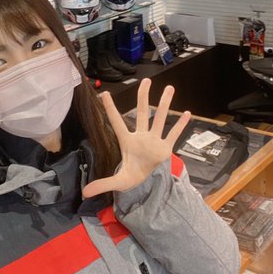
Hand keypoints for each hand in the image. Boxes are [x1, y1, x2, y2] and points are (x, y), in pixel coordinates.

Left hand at [82, 78, 190, 197]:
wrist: (145, 182)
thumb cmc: (130, 175)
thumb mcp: (116, 182)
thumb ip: (102, 184)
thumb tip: (85, 193)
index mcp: (127, 141)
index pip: (117, 122)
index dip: (110, 109)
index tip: (105, 94)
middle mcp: (141, 136)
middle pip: (143, 112)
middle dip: (144, 97)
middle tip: (146, 80)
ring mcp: (154, 140)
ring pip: (160, 118)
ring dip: (165, 104)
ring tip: (170, 88)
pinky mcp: (165, 148)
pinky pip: (173, 134)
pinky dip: (180, 125)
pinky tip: (187, 113)